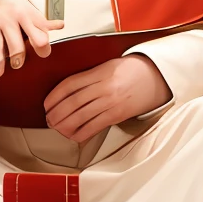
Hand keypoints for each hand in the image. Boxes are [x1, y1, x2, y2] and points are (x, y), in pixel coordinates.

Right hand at [0, 1, 63, 77]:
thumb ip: (40, 25)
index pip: (37, 32)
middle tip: (17, 63)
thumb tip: (60, 25)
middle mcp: (5, 19)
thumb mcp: (23, 17)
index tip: (43, 54)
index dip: (42, 47)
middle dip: (18, 59)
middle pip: (17, 46)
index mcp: (21, 14)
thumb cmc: (3, 20)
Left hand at [43, 54, 170, 142]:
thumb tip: (67, 91)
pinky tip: (73, 136)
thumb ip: (89, 76)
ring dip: (65, 125)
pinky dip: (81, 133)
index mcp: (99, 72)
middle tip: (48, 119)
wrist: (156, 77)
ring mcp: (111, 102)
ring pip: (81, 116)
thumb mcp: (108, 65)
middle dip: (56, 113)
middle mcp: (104, 87)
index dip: (54, 96)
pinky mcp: (117, 115)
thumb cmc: (131, 70)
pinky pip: (95, 127)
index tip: (46, 104)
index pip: (70, 84)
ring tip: (56, 128)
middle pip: (73, 102)